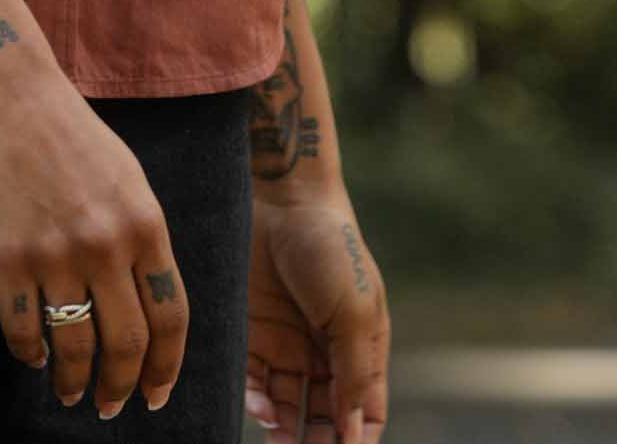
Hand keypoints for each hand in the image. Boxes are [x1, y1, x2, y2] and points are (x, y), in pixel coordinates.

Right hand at [0, 60, 189, 418]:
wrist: (6, 89)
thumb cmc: (68, 130)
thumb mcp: (126, 177)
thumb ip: (141, 236)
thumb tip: (148, 302)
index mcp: (144, 222)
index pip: (171, 317)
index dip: (167, 367)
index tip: (156, 395)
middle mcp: (106, 243)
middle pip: (128, 344)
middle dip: (122, 387)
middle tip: (110, 405)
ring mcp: (55, 253)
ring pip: (75, 348)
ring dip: (74, 382)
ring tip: (70, 391)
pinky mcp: (7, 256)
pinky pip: (24, 330)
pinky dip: (30, 353)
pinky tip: (34, 355)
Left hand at [243, 187, 389, 443]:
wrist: (283, 196)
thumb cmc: (331, 249)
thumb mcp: (354, 313)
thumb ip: (353, 374)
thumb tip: (351, 435)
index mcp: (361, 348)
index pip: (364, 413)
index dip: (356, 441)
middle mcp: (325, 352)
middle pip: (324, 417)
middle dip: (315, 443)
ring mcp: (287, 342)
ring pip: (287, 406)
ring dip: (284, 431)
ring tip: (278, 441)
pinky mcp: (252, 330)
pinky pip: (253, 380)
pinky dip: (255, 401)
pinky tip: (258, 407)